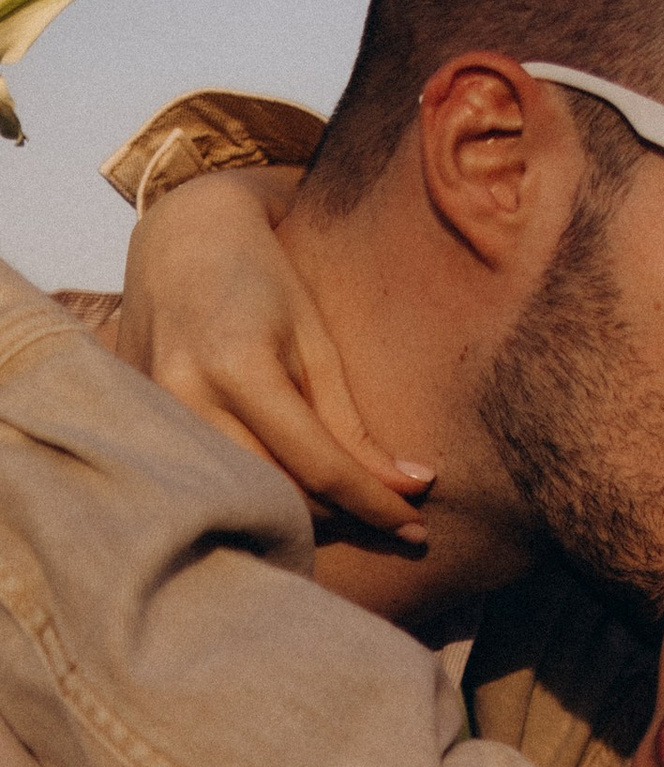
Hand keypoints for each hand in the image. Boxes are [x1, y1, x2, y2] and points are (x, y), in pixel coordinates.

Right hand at [118, 165, 436, 545]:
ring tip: (348, 503)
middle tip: (394, 517)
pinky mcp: (142, 421)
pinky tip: (296, 488)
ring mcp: (156, 412)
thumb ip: (354, 429)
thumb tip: (410, 489)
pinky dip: (260, 492)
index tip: (418, 529)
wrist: (180, 236)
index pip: (321, 468)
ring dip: (304, 512)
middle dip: (346, 516)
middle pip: (283, 492)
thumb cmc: (262, 282)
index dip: (376, 505)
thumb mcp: (317, 347)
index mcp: (240, 368)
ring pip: (247, 496)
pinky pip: (212, 481)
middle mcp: (187, 395)